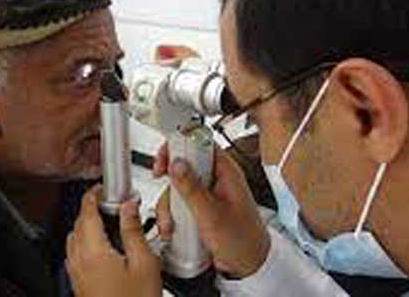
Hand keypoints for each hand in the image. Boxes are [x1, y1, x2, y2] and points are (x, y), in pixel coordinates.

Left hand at [66, 185, 161, 296]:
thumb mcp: (145, 263)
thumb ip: (134, 230)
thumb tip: (129, 207)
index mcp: (94, 252)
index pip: (86, 212)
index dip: (93, 195)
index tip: (101, 187)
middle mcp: (79, 262)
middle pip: (78, 224)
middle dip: (91, 209)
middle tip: (111, 203)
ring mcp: (77, 275)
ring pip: (74, 239)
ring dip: (87, 226)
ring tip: (108, 223)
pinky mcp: (79, 285)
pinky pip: (75, 255)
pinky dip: (86, 243)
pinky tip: (105, 248)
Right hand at [154, 145, 269, 277]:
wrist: (248, 265)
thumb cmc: (242, 239)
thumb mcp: (212, 214)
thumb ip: (192, 188)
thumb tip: (176, 164)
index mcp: (226, 171)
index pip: (200, 143)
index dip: (180, 146)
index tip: (164, 159)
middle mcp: (216, 179)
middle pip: (184, 164)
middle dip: (170, 179)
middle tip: (160, 183)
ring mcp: (207, 194)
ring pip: (178, 186)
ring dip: (169, 204)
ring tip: (171, 222)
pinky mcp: (200, 208)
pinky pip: (179, 203)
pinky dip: (172, 214)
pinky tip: (173, 228)